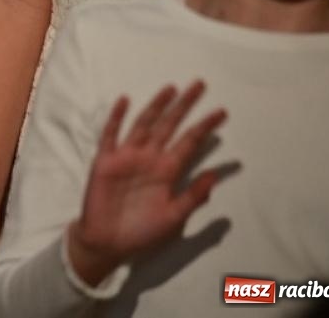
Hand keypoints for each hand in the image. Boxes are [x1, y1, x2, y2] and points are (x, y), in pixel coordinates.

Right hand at [66, 82, 225, 286]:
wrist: (109, 243)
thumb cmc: (143, 232)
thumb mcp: (174, 218)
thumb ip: (193, 196)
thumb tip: (215, 175)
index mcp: (169, 171)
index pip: (190, 143)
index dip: (205, 127)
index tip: (222, 112)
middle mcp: (150, 158)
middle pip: (170, 126)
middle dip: (184, 106)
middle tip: (200, 85)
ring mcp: (128, 157)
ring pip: (144, 124)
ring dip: (157, 106)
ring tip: (170, 89)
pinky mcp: (106, 160)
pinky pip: (112, 135)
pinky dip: (117, 118)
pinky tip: (125, 100)